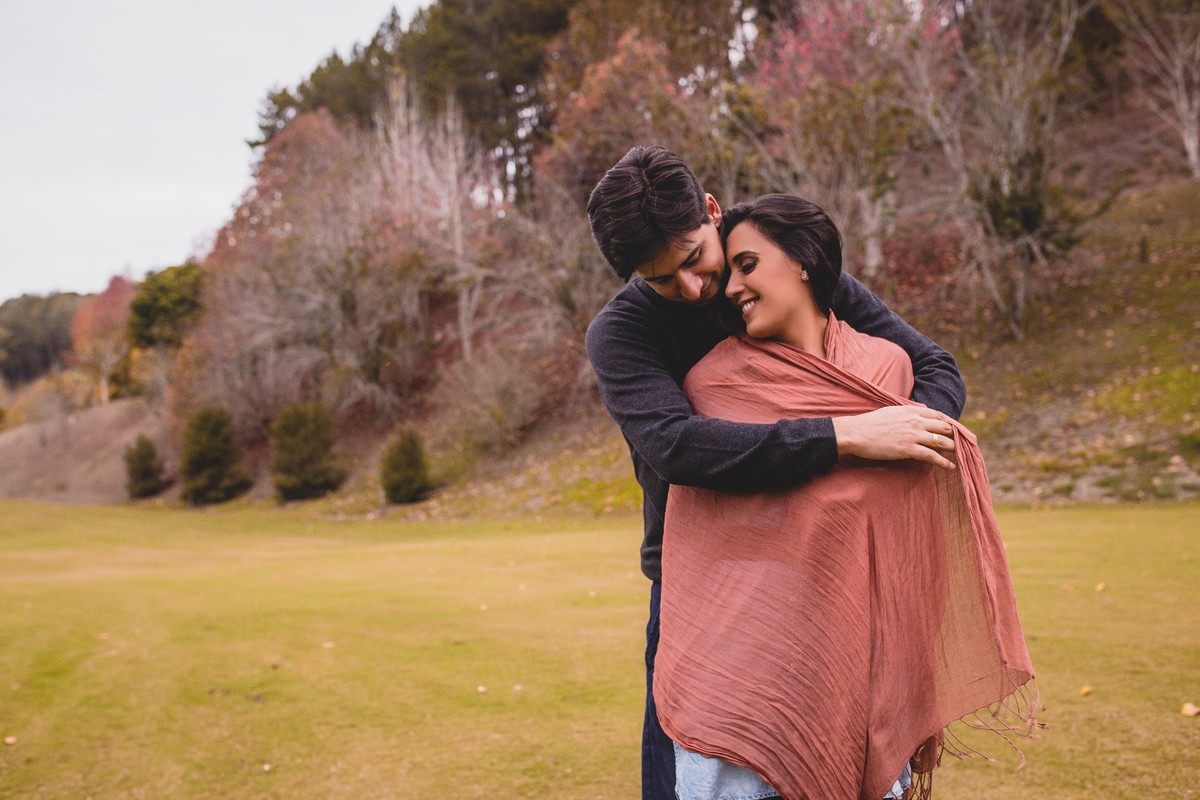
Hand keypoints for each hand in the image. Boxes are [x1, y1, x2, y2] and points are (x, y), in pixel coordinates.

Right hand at [832, 406, 956, 469]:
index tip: (954, 431)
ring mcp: (913, 435)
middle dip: (955, 436)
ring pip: (941, 441)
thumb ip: (908, 411)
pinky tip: (950, 467)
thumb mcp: (891, 410)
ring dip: (953, 448)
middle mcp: (915, 421)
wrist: (856, 433)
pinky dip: (943, 462)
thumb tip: (920, 411)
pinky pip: (931, 455)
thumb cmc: (870, 423)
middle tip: (962, 444)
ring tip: (960, 455)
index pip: (939, 415)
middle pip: (944, 427)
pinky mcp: (908, 449)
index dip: (949, 423)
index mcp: (911, 411)